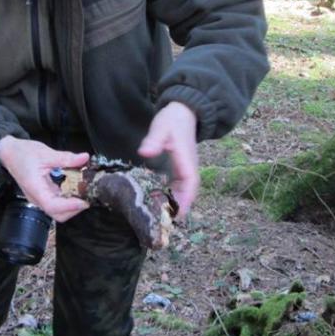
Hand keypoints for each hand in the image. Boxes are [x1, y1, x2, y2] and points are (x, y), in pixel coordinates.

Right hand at [0, 136, 89, 221]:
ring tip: (82, 190)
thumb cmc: (22, 154)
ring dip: (72, 204)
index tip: (83, 201)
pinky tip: (75, 187)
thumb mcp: (45, 153)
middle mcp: (37, 197)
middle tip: (87, 195)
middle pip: (58, 214)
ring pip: (59, 210)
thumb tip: (84, 158)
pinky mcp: (44, 195)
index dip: (69, 206)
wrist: (9, 153)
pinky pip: (58, 202)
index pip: (52, 206)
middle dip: (74, 209)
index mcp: (35, 188)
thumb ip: (66, 157)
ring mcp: (40, 198)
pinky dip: (68, 198)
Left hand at [137, 101, 198, 219]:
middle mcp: (188, 168)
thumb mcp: (161, 127)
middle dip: (178, 208)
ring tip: (158, 217)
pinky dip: (168, 196)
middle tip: (163, 223)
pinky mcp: (179, 170)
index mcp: (186, 160)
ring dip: (172, 204)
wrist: (183, 112)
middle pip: (187, 193)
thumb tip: (145, 153)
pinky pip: (176, 187)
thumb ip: (153, 140)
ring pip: (182, 192)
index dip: (185, 200)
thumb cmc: (172, 120)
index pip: (190, 183)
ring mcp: (185, 169)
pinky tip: (155, 202)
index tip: (177, 214)